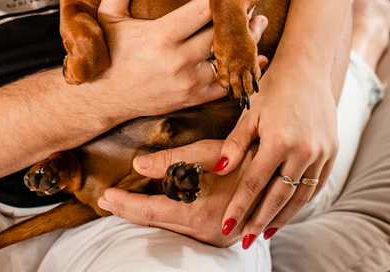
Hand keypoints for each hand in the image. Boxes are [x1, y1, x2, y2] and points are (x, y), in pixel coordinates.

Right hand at [90, 0, 269, 122]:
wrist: (103, 98)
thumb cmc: (109, 53)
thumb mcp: (108, 18)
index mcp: (161, 36)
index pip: (202, 11)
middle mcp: (177, 60)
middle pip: (221, 34)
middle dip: (240, 17)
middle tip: (254, 3)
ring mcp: (187, 82)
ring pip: (228, 59)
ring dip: (247, 42)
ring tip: (260, 25)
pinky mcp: (191, 99)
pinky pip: (226, 86)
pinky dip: (243, 72)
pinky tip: (256, 58)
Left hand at [96, 139, 260, 247]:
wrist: (283, 171)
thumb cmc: (246, 156)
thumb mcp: (208, 152)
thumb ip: (172, 161)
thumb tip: (138, 165)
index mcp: (200, 211)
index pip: (151, 211)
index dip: (126, 204)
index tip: (106, 196)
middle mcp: (207, 231)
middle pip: (157, 224)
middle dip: (130, 211)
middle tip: (107, 200)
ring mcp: (217, 238)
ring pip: (172, 230)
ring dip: (148, 217)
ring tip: (125, 205)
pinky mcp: (225, 237)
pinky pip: (188, 233)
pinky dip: (169, 223)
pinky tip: (159, 213)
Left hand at [212, 64, 337, 243]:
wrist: (308, 69)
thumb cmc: (273, 88)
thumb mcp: (250, 112)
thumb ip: (234, 144)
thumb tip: (218, 170)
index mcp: (279, 140)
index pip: (254, 183)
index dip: (239, 206)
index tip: (226, 224)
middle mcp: (304, 149)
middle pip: (279, 195)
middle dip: (261, 220)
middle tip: (246, 238)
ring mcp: (322, 152)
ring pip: (301, 194)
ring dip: (283, 216)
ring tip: (266, 232)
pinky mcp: (333, 151)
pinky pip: (317, 184)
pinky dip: (303, 200)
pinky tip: (289, 211)